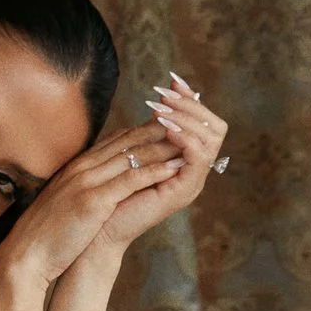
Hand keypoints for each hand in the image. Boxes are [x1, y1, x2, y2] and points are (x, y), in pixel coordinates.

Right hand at [0, 75, 228, 303]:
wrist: (27, 254)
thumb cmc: (47, 233)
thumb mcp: (67, 200)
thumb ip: (84, 185)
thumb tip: (104, 183)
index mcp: (78, 166)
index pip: (118, 139)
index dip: (146, 129)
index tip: (170, 125)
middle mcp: (83, 167)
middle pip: (129, 140)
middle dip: (161, 129)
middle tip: (189, 124)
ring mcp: (87, 181)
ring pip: (133, 154)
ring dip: (165, 145)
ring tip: (191, 140)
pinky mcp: (93, 200)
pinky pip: (130, 179)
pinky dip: (155, 170)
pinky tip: (175, 166)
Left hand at [79, 75, 227, 268]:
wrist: (95, 232)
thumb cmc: (109, 194)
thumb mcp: (133, 152)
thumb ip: (151, 130)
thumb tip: (163, 96)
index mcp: (183, 159)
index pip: (204, 121)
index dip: (190, 98)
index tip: (172, 79)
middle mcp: (193, 170)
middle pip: (215, 126)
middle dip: (191, 105)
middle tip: (165, 93)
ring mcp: (191, 182)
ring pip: (211, 138)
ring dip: (187, 117)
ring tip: (162, 108)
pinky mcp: (183, 192)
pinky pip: (197, 159)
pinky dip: (185, 138)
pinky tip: (166, 127)